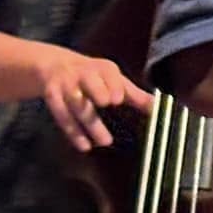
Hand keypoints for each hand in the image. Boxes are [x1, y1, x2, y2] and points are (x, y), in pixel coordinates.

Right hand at [32, 46, 152, 151]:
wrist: (55, 66)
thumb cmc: (94, 76)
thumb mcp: (114, 81)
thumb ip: (136, 96)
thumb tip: (160, 108)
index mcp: (102, 69)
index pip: (107, 75)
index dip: (111, 85)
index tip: (116, 99)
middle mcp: (82, 74)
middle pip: (88, 83)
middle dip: (96, 92)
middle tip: (107, 104)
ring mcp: (65, 85)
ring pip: (75, 104)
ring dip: (88, 123)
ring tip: (105, 141)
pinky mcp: (52, 97)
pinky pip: (61, 116)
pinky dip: (73, 132)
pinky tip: (84, 146)